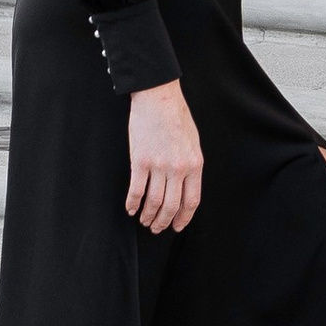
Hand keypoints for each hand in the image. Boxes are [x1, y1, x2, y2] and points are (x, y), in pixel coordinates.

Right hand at [125, 82, 202, 232]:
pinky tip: (130, 209)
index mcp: (195, 164)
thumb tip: (185, 186)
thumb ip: (191, 165)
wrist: (158, 97)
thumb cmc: (177, 116)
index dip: (183, 218)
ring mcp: (159, 165)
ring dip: (148, 216)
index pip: (191, 201)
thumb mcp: (193, 142)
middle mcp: (178, 168)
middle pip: (172, 206)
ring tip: (144, 221)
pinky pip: (136, 190)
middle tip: (157, 228)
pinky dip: (132, 203)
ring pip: (154, 202)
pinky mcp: (140, 161)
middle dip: (164, 222)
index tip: (177, 226)